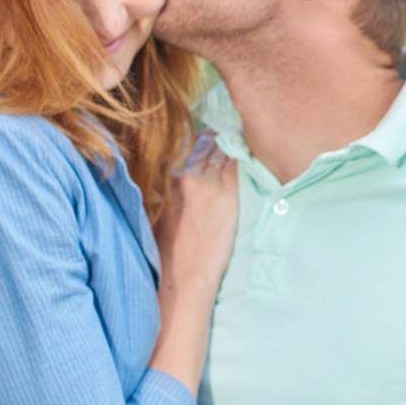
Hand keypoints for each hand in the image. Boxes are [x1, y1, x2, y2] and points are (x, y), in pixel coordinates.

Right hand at [157, 132, 238, 292]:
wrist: (184, 276)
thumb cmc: (168, 250)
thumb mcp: (157, 212)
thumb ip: (167, 189)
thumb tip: (175, 176)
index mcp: (164, 181)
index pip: (181, 147)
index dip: (194, 139)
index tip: (203, 131)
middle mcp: (184, 177)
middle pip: (201, 145)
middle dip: (212, 137)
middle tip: (225, 128)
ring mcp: (208, 185)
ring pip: (220, 153)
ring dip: (228, 144)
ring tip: (237, 136)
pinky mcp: (228, 196)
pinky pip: (236, 167)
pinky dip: (240, 157)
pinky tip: (248, 150)